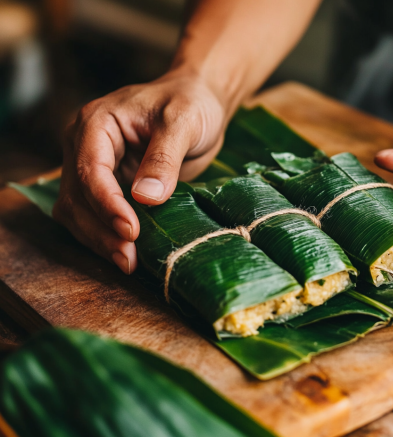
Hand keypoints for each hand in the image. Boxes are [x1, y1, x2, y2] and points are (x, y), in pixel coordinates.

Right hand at [53, 71, 226, 272]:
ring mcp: (94, 169)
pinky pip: (94, 217)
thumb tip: (147, 198)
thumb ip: (164, 158)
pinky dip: (106, 237)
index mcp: (96, 123)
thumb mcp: (183, 122)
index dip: (106, 204)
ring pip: (77, 212)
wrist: (199, 103)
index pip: (89, 170)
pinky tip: (126, 253)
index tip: (130, 230)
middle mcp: (86, 147)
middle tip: (129, 257)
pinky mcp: (109, 187)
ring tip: (128, 262)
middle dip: (100, 230)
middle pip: (76, 197)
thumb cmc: (190, 102)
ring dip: (98, 240)